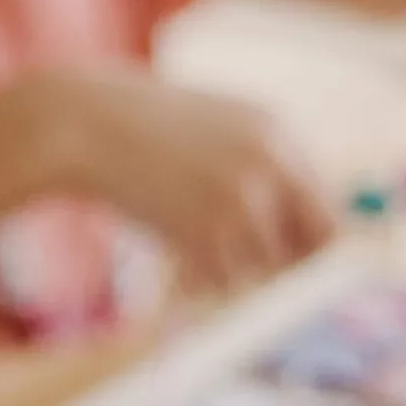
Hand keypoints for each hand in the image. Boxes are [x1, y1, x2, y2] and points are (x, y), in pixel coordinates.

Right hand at [27, 65, 336, 291]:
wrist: (81, 125)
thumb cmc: (133, 130)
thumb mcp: (210, 129)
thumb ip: (253, 166)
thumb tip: (282, 227)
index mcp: (278, 134)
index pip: (324, 207)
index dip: (302, 239)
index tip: (280, 256)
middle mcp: (273, 166)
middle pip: (312, 245)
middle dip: (282, 264)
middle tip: (243, 267)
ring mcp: (243, 201)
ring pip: (260, 269)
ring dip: (225, 269)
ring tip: (183, 242)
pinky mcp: (206, 233)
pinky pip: (219, 280)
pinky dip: (194, 276)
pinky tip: (166, 248)